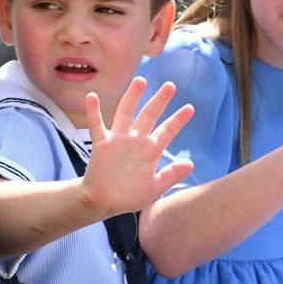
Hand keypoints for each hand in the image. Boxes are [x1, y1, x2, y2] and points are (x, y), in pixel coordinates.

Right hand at [79, 78, 194, 217]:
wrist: (103, 202)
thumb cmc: (129, 196)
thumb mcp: (154, 188)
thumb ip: (171, 175)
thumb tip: (190, 164)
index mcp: (150, 151)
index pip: (166, 131)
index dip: (178, 120)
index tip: (190, 107)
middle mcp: (136, 141)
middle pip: (149, 116)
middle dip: (159, 101)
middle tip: (170, 85)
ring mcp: (118, 140)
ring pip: (126, 114)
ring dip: (132, 97)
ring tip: (141, 81)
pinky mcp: (102, 145)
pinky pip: (96, 125)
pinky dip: (93, 111)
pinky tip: (92, 96)